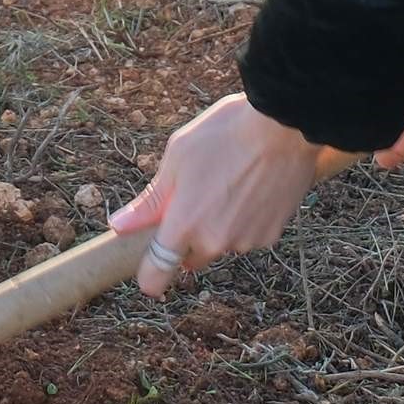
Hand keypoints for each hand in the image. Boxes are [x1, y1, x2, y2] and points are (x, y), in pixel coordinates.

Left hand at [111, 93, 322, 287]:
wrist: (284, 127)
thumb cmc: (225, 134)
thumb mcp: (177, 158)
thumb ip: (150, 201)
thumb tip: (119, 225)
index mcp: (184, 224)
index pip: (157, 274)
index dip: (150, 276)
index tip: (149, 272)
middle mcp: (214, 241)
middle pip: (192, 257)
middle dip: (190, 237)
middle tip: (198, 198)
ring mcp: (246, 241)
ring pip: (224, 243)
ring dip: (222, 226)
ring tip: (232, 183)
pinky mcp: (272, 235)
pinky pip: (250, 235)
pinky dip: (248, 220)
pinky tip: (254, 187)